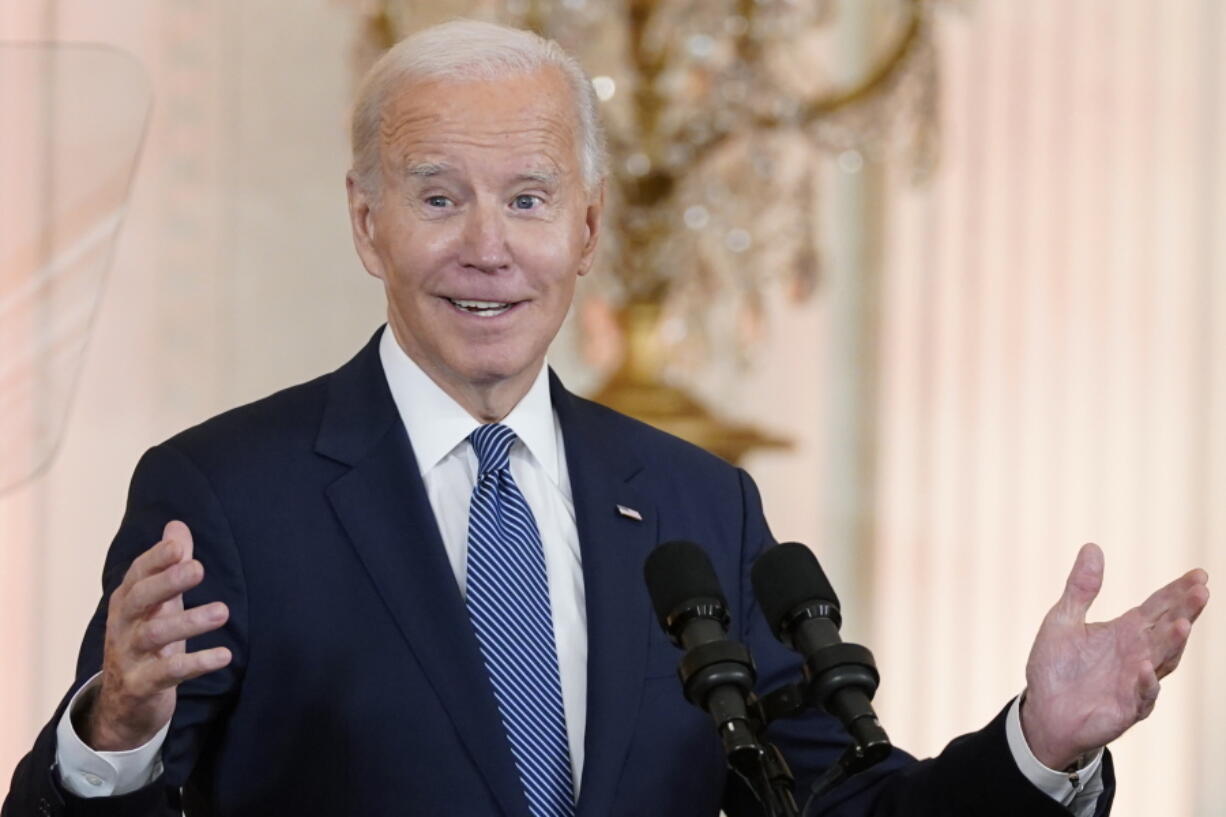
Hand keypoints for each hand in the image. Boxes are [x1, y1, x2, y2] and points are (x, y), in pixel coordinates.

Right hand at [81, 521, 231, 750]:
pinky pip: (168, 672)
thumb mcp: (159, 602)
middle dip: (167, 582)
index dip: (156, 559)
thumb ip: (169, 565)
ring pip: (155, 634)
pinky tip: (224, 655)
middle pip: (140, 599)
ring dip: (189, 622)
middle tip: (199, 568)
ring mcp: (129, 655)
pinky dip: (196, 663)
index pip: (138, 574)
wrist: (124, 702)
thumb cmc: (147, 639)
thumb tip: (178, 526)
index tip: (179, 546)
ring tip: (223, 611)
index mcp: (128, 600)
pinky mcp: (142, 684)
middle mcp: (124, 625)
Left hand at [1021, 543, 1208, 769]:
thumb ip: (1081, 588)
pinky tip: (1146, 667)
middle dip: (1185, 611)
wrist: (1043, 711)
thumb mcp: (1063, 620)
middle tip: (1201, 591)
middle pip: (1167, 629)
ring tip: (1182, 624)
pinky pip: (1141, 695)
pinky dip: (1145, 682)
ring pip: (1162, 660)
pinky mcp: (1126, 708)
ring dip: (1172, 644)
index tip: (1200, 575)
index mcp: (1126, 631)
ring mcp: (1136, 681)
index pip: (1159, 607)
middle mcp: (1138, 653)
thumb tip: (1092, 546)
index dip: (1178, 591)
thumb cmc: (1057, 667)